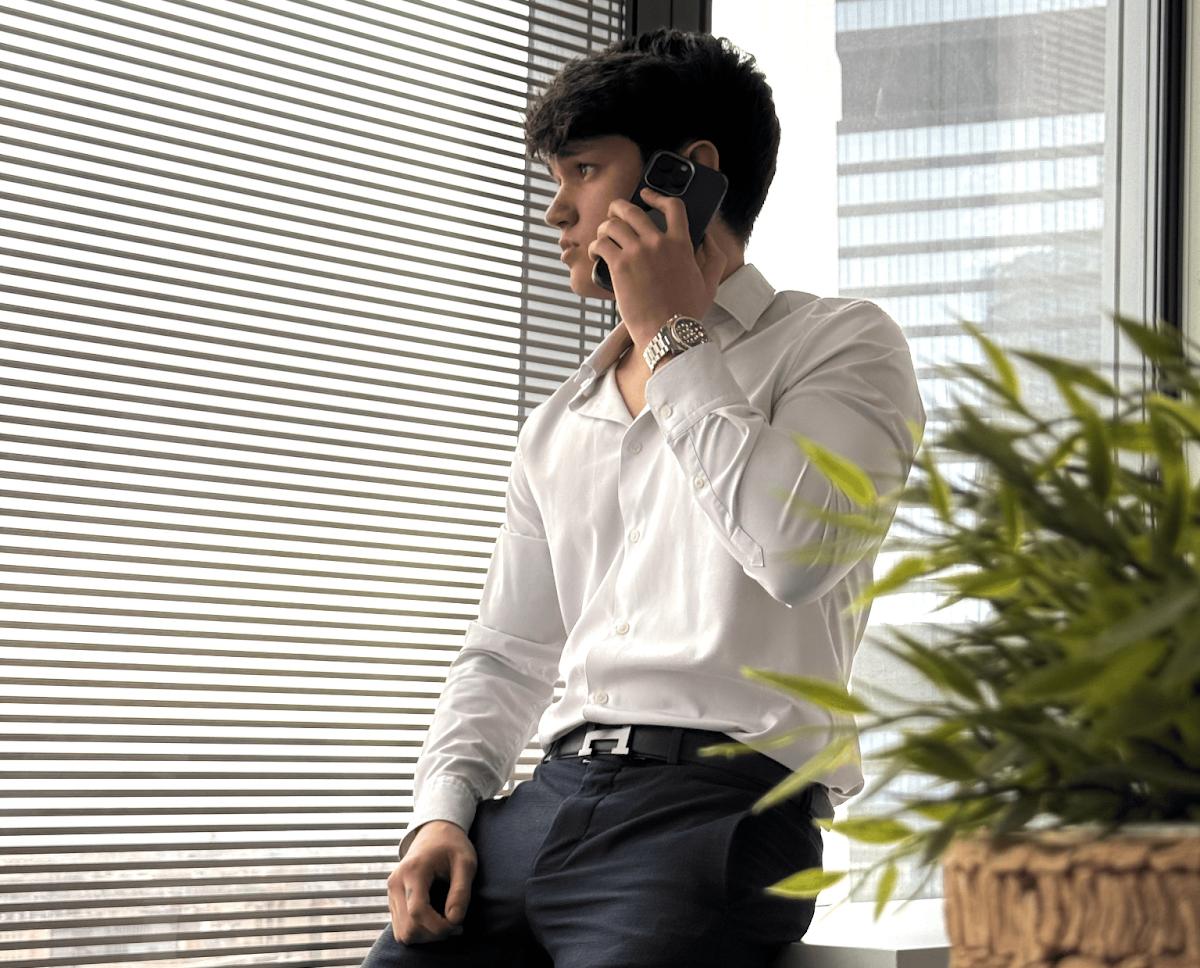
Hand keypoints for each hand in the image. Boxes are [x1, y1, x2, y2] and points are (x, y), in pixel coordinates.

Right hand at [387, 820, 476, 944]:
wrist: (435, 831)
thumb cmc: (453, 845)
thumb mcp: (466, 862)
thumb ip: (461, 891)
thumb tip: (454, 920)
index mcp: (413, 871)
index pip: (417, 913)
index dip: (438, 927)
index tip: (458, 925)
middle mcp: (396, 883)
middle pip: (407, 928)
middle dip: (433, 935)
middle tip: (456, 925)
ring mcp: (391, 892)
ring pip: (402, 933)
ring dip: (426, 936)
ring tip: (447, 924)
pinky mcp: (393, 899)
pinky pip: (401, 927)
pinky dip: (419, 931)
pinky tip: (436, 921)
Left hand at [588, 188, 726, 350]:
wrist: (666, 332)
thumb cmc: (686, 312)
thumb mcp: (710, 283)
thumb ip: (713, 257)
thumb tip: (707, 238)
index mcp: (682, 244)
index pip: (672, 206)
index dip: (657, 195)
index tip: (646, 195)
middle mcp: (659, 243)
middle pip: (632, 209)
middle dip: (618, 208)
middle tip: (613, 214)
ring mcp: (638, 252)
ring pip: (612, 224)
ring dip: (604, 228)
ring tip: (602, 238)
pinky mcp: (620, 266)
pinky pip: (601, 244)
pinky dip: (595, 247)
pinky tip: (596, 254)